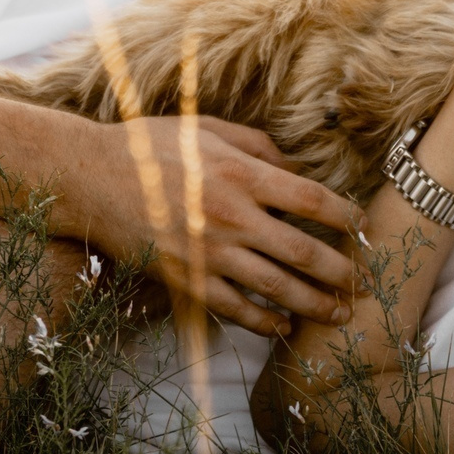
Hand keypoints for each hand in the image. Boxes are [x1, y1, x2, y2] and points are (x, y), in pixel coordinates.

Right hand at [71, 114, 361, 335]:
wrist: (91, 180)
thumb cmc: (148, 146)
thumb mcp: (205, 127)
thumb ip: (256, 144)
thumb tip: (295, 167)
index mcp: (240, 173)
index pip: (310, 199)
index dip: (345, 215)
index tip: (363, 225)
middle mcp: (231, 216)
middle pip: (303, 251)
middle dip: (340, 270)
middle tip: (362, 283)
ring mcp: (209, 253)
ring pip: (277, 287)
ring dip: (314, 303)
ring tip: (339, 313)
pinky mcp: (187, 281)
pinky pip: (236, 309)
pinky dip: (265, 321)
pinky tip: (285, 326)